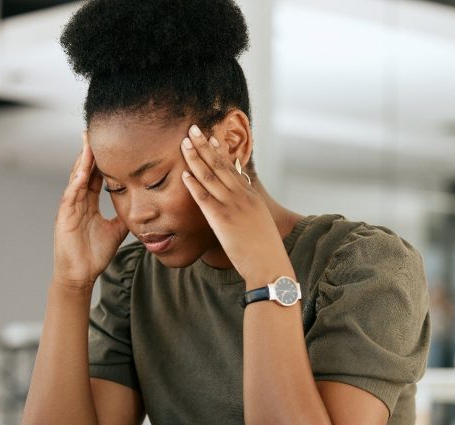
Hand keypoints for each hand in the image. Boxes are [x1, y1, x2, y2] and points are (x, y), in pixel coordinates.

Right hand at [53, 132, 128, 289]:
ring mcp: (70, 207)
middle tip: (95, 130)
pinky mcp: (64, 217)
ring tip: (87, 141)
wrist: (80, 275)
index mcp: (88, 203)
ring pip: (76, 178)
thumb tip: (141, 207)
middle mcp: (78, 201)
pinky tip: (82, 170)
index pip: (96, 175)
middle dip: (89, 151)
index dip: (102, 160)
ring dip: (82, 160)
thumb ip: (125, 216)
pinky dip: (76, 182)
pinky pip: (71, 195)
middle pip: (84, 170)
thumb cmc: (94, 255)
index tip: (111, 143)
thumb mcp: (116, 230)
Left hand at [180, 125, 291, 285]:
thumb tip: (241, 213)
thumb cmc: (264, 252)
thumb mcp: (259, 226)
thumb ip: (248, 214)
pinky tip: (184, 173)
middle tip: (193, 129)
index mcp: (251, 197)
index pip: (232, 169)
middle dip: (205, 145)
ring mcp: (232, 206)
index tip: (210, 137)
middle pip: (220, 165)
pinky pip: (204, 197)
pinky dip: (194, 184)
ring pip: (210, 176)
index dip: (219, 152)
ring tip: (185, 142)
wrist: (270, 265)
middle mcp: (242, 196)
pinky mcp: (222, 219)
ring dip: (196, 157)